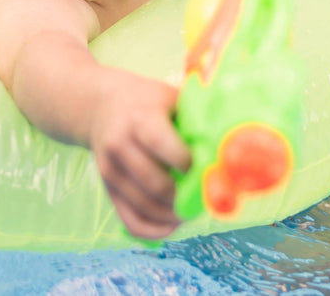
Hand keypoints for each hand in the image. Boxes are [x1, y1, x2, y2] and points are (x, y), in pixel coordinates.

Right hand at [87, 71, 191, 239]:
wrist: (101, 106)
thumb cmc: (146, 102)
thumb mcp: (169, 97)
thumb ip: (195, 118)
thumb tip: (228, 149)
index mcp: (139, 119)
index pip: (163, 146)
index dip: (188, 163)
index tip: (206, 168)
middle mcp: (119, 145)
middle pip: (156, 184)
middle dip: (186, 197)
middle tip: (206, 198)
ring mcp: (110, 170)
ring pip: (146, 207)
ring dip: (174, 216)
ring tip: (193, 211)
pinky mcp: (107, 189)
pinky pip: (131, 221)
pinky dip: (155, 231)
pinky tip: (173, 224)